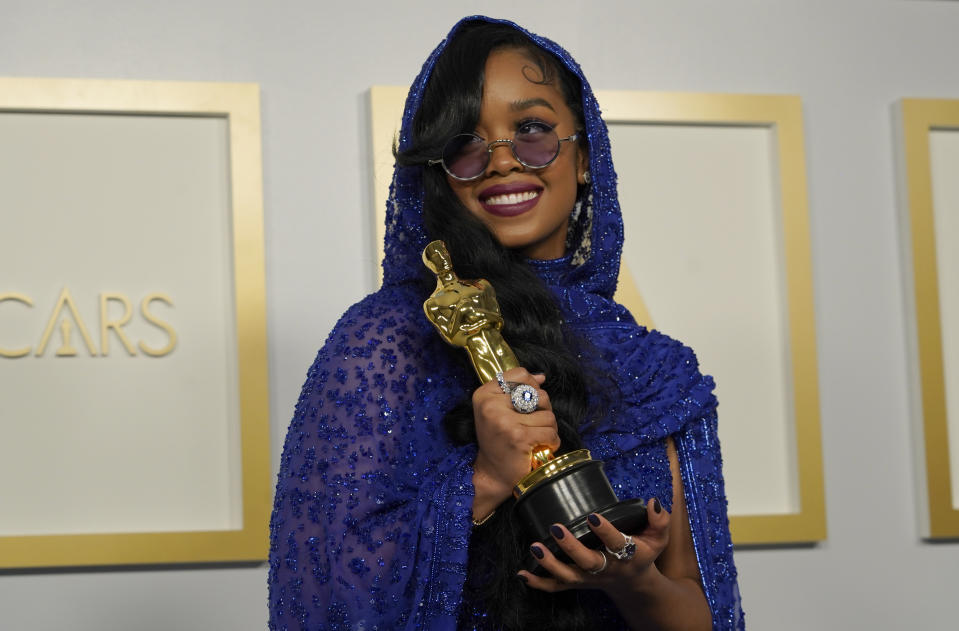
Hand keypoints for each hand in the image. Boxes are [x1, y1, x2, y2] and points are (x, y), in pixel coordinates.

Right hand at [471, 368, 558, 513]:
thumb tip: (540, 376)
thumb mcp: (498, 410)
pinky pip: (550, 431)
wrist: (492, 474)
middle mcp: (491, 405)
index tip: (528, 403)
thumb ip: (517, 390)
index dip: (532, 386)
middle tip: (532, 425)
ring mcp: (505, 421)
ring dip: (548, 428)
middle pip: (538, 393)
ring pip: (548, 414)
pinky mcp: (519, 437)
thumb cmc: (498, 441)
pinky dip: (552, 441)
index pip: (520, 374)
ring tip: (536, 438)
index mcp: (484, 394)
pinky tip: (541, 447)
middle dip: (543, 411)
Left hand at [518, 498, 668, 596]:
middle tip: (557, 528)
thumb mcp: (658, 538)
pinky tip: (522, 573)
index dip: (605, 531)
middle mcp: (607, 569)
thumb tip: (652, 502)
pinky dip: (538, 583)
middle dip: (571, 547)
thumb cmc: (643, 554)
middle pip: (588, 563)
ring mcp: (589, 578)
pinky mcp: (576, 583)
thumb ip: (659, 520)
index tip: (594, 516)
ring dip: (549, 564)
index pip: (616, 543)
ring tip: (535, 546)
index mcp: (627, 556)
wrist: (634, 583)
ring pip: (568, 576)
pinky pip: (555, 587)